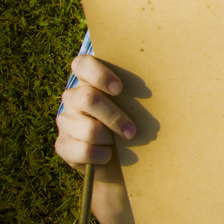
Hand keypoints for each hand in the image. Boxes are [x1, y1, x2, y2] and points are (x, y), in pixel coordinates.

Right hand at [55, 54, 135, 171]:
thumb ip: (134, 93)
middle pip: (88, 98)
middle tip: (132, 131)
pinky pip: (84, 150)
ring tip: (118, 142)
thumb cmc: (129, 124)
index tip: (120, 88)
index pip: (82, 64)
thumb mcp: (132, 106)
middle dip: (114, 116)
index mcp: (87, 81)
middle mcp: (73, 98)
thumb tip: (160, 87)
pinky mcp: (63, 145)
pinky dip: (101, 156)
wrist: (118, 160)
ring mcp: (65, 121)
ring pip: (89, 129)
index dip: (99, 74)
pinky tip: (107, 155)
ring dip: (109, 138)